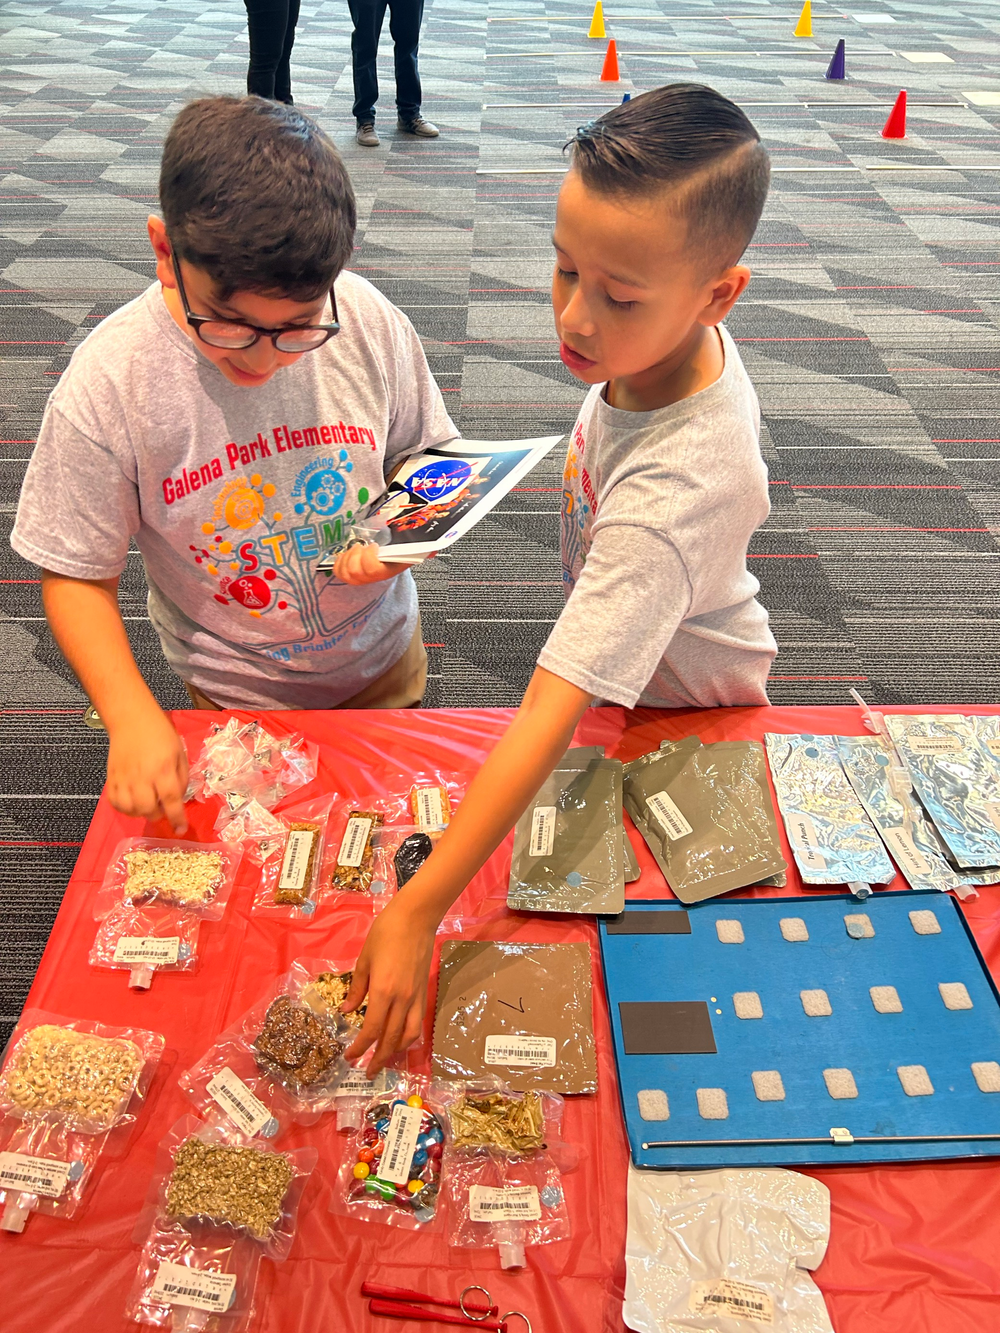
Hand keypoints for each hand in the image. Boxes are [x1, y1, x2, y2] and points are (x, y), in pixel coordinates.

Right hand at [106, 703, 188, 832]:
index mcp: (163, 769)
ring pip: (130, 809)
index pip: (171, 800)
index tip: (180, 829)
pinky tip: (132, 802)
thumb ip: (181, 777)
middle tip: (162, 808)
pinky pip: (115, 802)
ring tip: (147, 805)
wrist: (132, 720)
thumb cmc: (160, 733)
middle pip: (148, 809)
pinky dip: (124, 808)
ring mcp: (124, 778)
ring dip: (141, 813)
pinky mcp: (111, 778)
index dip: (177, 818)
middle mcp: (142, 777)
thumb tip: (180, 798)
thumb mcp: (180, 753)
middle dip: (158, 815)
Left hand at [333, 541, 412, 585]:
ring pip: (345, 571)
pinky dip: (340, 561)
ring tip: (356, 549)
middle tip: (362, 546)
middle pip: (354, 571)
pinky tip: (347, 555)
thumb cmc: (400, 551)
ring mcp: (360, 579)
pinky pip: (338, 571)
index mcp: (388, 571)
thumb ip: (420, 548)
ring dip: (348, 556)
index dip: (368, 556)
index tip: (374, 545)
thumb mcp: (410, 548)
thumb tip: (432, 551)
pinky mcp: (349, 576)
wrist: (393, 559)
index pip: (372, 569)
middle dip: (355, 554)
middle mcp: (373, 578)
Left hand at [343, 896, 436, 1074]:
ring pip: (409, 1035)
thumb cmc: (386, 933)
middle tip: (367, 1072)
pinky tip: (401, 1039)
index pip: (372, 1030)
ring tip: (385, 1059)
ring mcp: (416, 996)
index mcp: (384, 991)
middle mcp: (402, 999)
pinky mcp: (424, 991)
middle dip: (378, 1058)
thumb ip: (357, 988)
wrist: (416, 917)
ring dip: (396, 1051)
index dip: (360, 1047)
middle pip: (391, 1038)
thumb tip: (347, 1011)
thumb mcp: (364, 959)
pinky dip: (409, 1036)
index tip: (350, 1057)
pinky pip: (418, 1022)